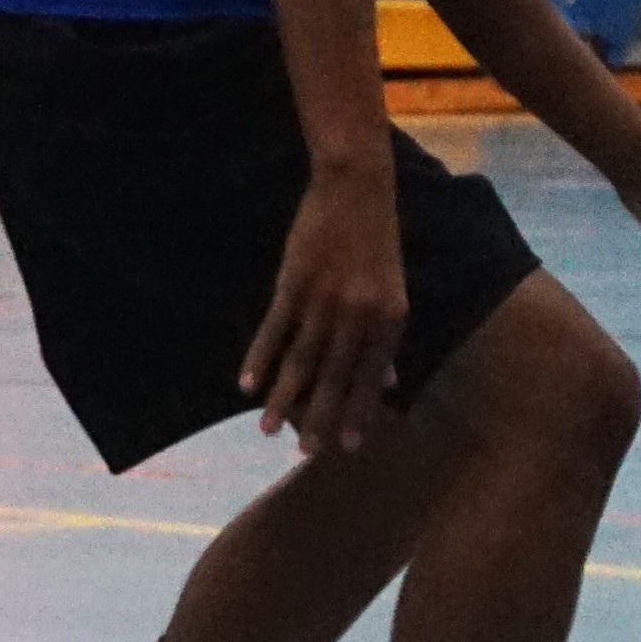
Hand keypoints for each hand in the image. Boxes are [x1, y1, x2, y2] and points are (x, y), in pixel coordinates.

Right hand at [241, 153, 412, 447]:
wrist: (356, 189)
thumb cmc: (378, 241)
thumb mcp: (393, 290)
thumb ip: (386, 337)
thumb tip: (389, 382)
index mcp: (389, 318)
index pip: (371, 377)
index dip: (359, 412)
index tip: (347, 446)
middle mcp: (358, 315)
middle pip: (334, 377)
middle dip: (320, 418)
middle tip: (306, 452)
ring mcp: (323, 300)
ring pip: (301, 361)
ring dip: (284, 398)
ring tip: (269, 430)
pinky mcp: (293, 284)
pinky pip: (274, 330)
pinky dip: (259, 358)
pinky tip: (247, 386)